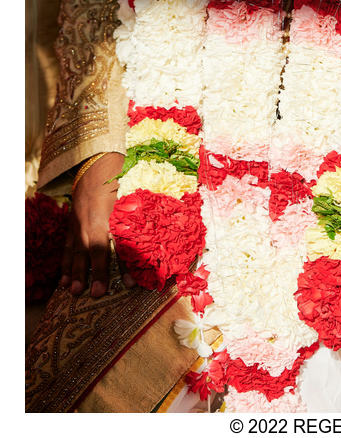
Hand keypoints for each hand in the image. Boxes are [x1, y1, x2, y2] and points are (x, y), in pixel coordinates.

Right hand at [60, 152, 134, 297]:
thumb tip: (158, 240)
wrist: (95, 165)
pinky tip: (62, 281)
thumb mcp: (130, 198)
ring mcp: (78, 224)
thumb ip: (137, 219)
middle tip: (97, 295)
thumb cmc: (118, 181)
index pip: (118, 244)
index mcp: (110, 216)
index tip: (129, 284)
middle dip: (95, 273)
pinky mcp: (70, 225)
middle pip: (94, 251)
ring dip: (75, 273)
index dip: (122, 266)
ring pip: (76, 251)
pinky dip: (64, 264)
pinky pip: (66, 247)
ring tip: (75, 292)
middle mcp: (92, 222)